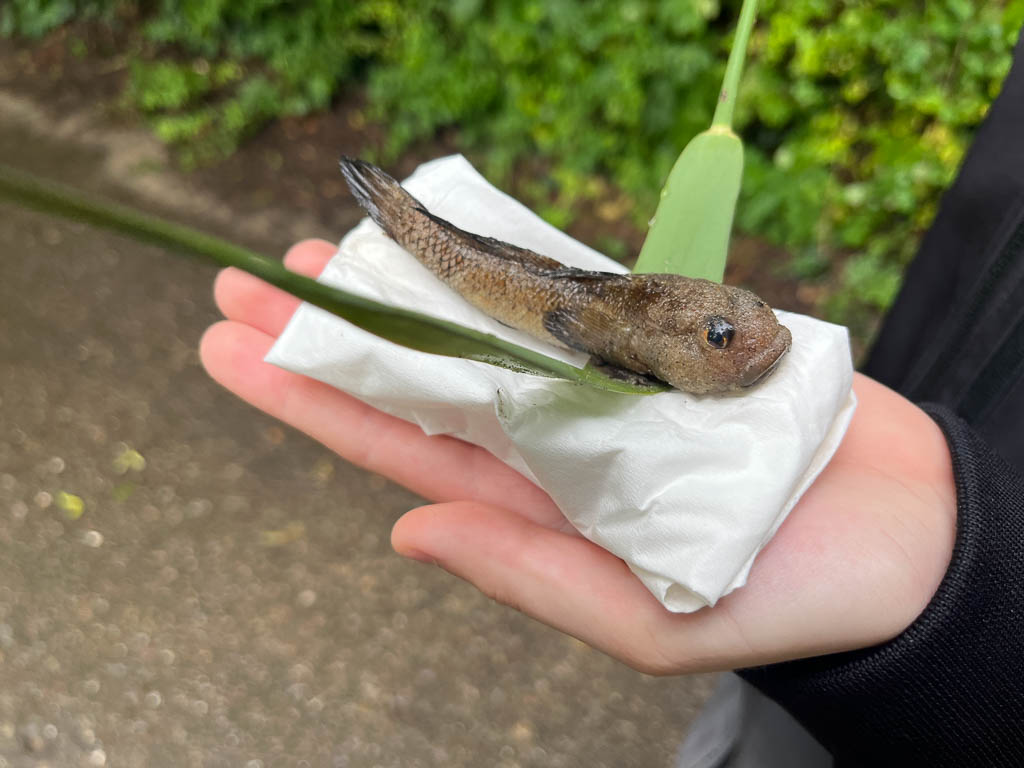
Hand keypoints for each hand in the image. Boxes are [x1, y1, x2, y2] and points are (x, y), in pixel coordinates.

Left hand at [200, 239, 956, 673]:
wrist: (905, 540)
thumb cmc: (785, 597)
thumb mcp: (649, 620)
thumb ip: (529, 574)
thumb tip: (407, 530)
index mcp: (538, 505)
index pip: (398, 445)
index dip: (312, 398)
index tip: (237, 352)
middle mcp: (553, 439)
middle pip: (418, 376)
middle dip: (332, 334)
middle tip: (243, 287)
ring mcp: (603, 383)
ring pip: (479, 322)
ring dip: (403, 285)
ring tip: (325, 248)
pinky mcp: (661, 340)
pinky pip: (570, 291)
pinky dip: (508, 261)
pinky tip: (449, 236)